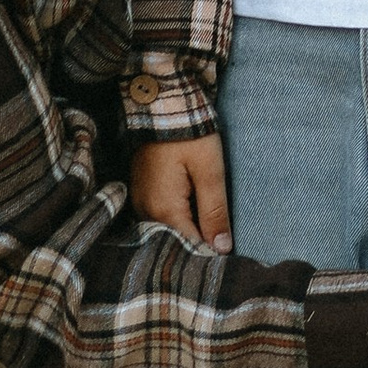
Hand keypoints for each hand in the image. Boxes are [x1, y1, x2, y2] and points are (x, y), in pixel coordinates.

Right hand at [130, 134, 231, 252]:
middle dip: (198, 247)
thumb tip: (222, 249)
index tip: (228, 260)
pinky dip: (177, 222)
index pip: (188, 246)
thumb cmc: (191, 136)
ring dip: (187, 234)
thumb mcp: (210, 171)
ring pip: (166, 231)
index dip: (209, 254)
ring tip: (211, 235)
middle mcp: (145, 212)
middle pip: (175, 242)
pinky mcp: (141, 193)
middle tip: (222, 249)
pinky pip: (159, 218)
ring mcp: (140, 203)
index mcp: (163, 210)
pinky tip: (194, 217)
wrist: (164, 107)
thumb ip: (215, 211)